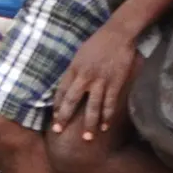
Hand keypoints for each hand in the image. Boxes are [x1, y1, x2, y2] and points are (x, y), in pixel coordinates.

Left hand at [52, 23, 138, 139]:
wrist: (118, 34)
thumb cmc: (98, 42)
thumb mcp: (80, 54)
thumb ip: (75, 70)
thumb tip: (70, 85)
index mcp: (74, 68)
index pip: (62, 91)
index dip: (57, 106)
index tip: (55, 118)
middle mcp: (85, 76)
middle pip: (72, 101)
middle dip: (65, 117)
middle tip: (58, 132)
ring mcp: (100, 81)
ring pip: (92, 106)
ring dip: (89, 124)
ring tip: (87, 138)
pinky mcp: (115, 82)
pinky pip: (109, 103)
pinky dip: (107, 116)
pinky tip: (105, 127)